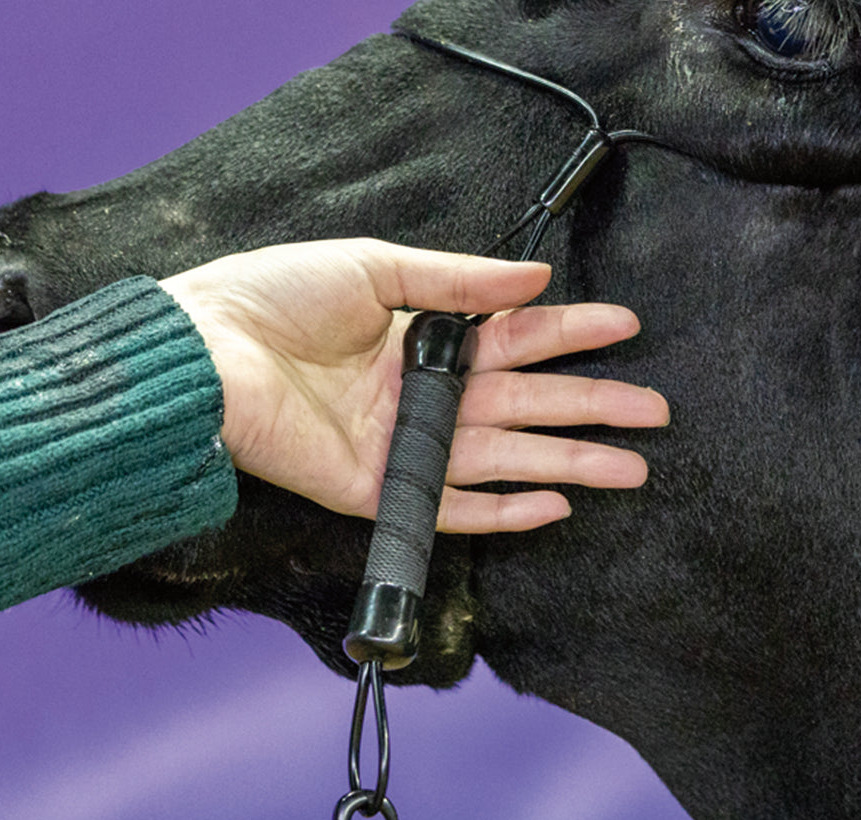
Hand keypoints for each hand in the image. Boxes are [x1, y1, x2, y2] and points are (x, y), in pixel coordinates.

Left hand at [160, 238, 668, 532]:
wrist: (206, 350)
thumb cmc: (276, 298)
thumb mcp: (375, 268)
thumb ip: (457, 280)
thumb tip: (537, 278)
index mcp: (423, 337)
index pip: (515, 339)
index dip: (571, 334)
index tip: (626, 327)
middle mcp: (422, 394)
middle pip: (525, 404)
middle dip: (590, 407)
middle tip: (653, 412)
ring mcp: (403, 446)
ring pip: (504, 458)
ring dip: (567, 463)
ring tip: (630, 468)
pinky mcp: (377, 490)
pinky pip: (450, 506)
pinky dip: (502, 510)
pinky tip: (553, 504)